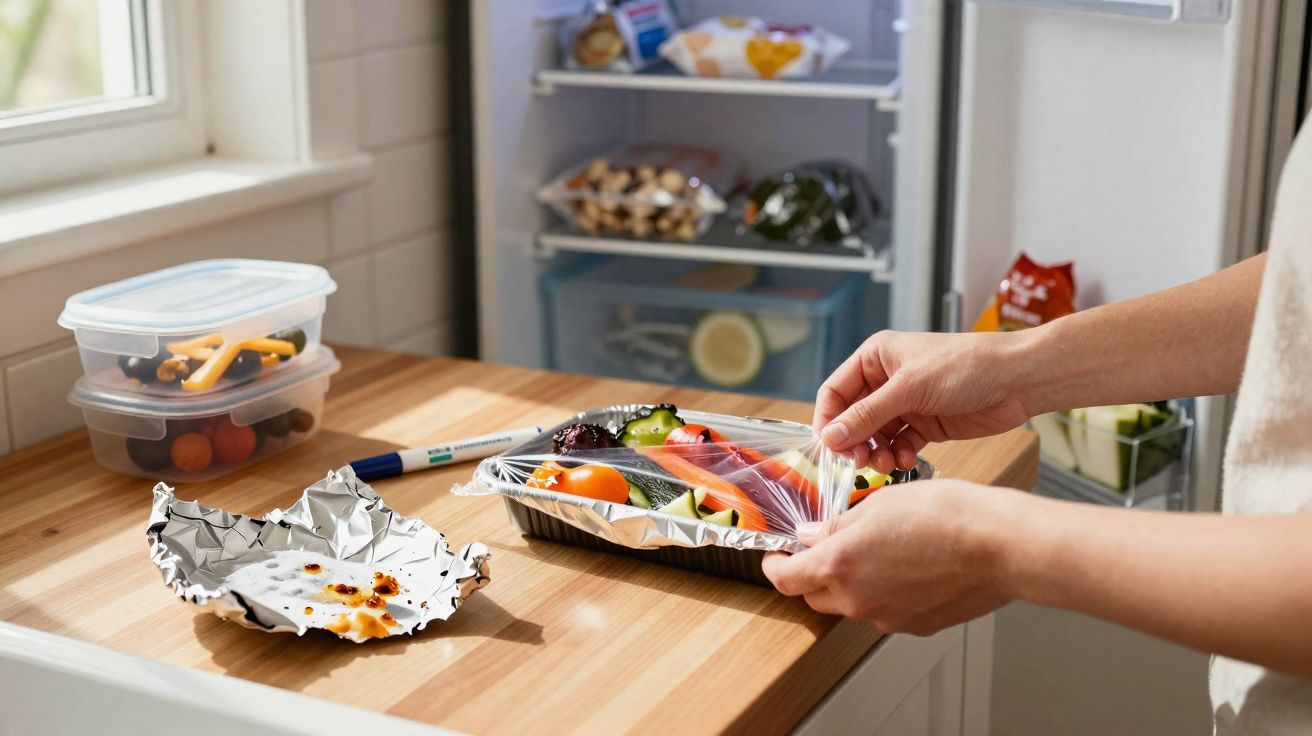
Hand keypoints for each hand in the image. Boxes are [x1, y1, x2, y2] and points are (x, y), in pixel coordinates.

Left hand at [761, 479, 1019, 634]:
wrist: (1000, 545)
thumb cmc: (946, 515)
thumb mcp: (878, 504)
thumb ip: (837, 525)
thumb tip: (813, 535)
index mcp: (839, 565)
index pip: (786, 579)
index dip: (774, 566)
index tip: (776, 555)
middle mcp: (858, 599)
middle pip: (816, 595)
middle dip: (813, 573)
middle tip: (825, 546)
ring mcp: (888, 617)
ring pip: (853, 603)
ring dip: (853, 581)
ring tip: (881, 548)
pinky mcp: (917, 626)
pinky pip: (887, 609)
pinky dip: (886, 590)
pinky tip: (908, 564)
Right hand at [815, 330, 1035, 471]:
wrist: (1018, 380)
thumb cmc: (966, 366)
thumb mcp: (910, 389)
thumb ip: (867, 415)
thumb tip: (829, 438)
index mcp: (875, 358)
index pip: (834, 393)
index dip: (828, 421)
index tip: (830, 449)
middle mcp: (886, 380)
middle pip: (852, 419)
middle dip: (854, 442)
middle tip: (860, 463)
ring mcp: (906, 403)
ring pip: (874, 436)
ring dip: (876, 453)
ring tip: (887, 464)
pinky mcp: (925, 424)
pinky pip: (899, 445)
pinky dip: (899, 455)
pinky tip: (908, 459)